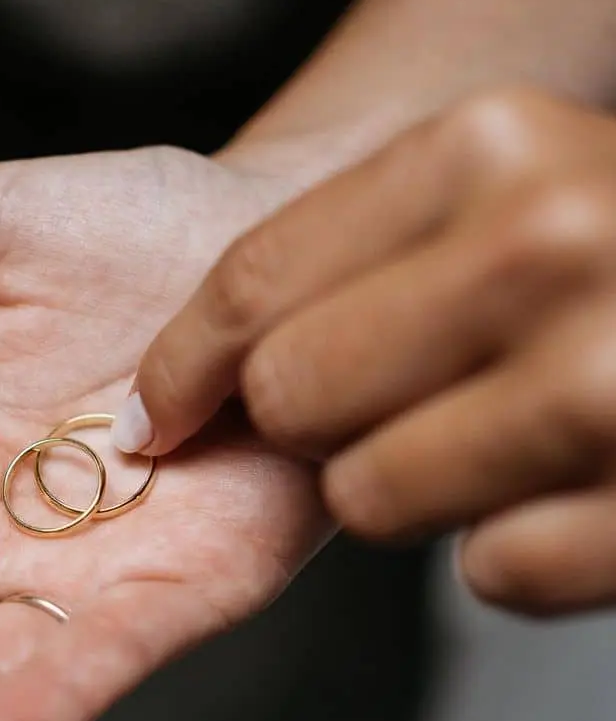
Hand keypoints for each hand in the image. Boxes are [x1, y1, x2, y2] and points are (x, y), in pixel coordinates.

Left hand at [123, 89, 615, 615]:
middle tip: (400, 400)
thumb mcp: (502, 181)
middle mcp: (552, 243)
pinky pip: (494, 574)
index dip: (183, 365)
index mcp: (488, 146)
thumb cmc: (613, 238)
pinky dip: (515, 550)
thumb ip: (358, 251)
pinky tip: (572, 489)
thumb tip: (165, 394)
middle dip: (317, 422)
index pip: (256, 281)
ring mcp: (613, 378)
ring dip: (411, 487)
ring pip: (372, 498)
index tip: (152, 419)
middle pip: (294, 397)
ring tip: (497, 435)